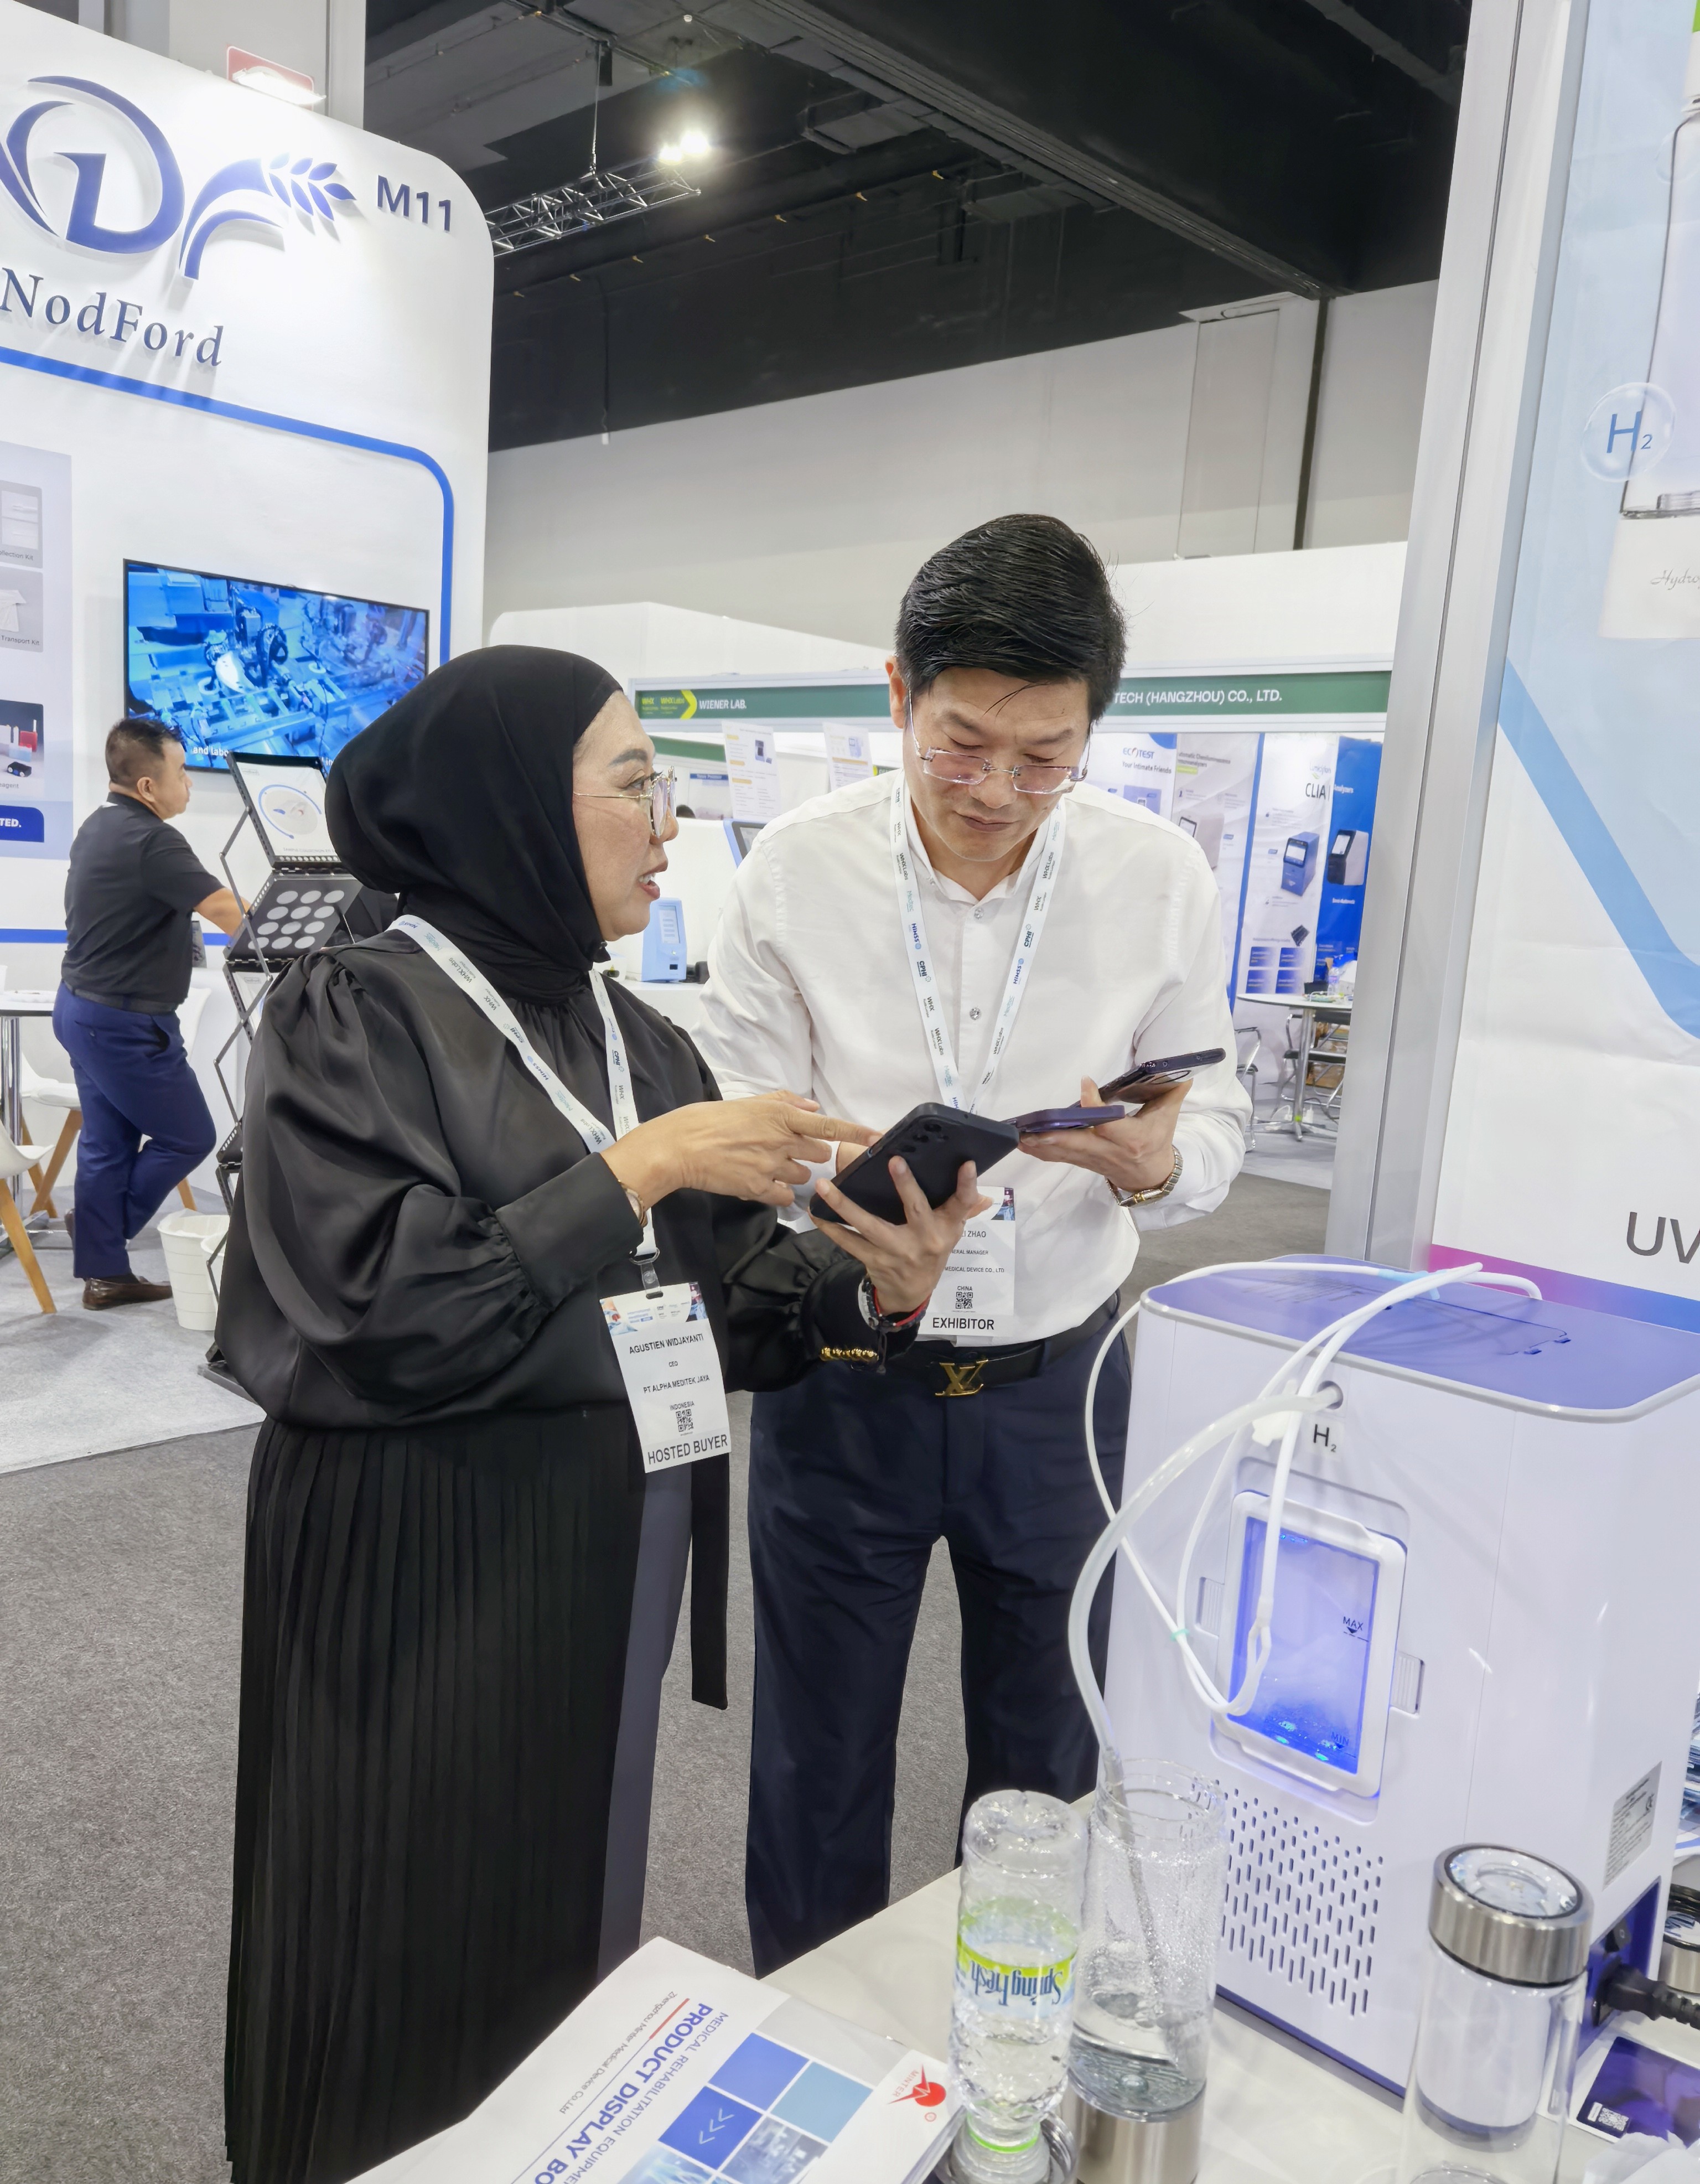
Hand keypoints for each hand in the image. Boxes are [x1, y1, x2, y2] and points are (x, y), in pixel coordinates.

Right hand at [603, 1092, 876, 1210]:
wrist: (680, 1147)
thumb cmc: (709, 1121)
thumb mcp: (747, 1103)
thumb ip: (783, 1102)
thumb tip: (812, 1106)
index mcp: (780, 1116)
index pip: (827, 1125)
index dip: (855, 1133)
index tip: (878, 1138)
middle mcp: (781, 1141)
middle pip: (818, 1155)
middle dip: (808, 1156)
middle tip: (783, 1152)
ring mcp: (772, 1167)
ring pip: (804, 1178)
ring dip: (793, 1175)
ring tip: (765, 1167)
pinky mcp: (759, 1189)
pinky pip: (786, 1197)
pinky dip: (779, 1193)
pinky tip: (760, 1184)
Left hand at [810, 1158, 990, 1315]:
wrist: (912, 1293)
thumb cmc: (932, 1251)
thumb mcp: (951, 1232)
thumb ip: (964, 1210)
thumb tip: (986, 1195)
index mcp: (946, 1228)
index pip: (962, 1205)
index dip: (967, 1186)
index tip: (967, 1164)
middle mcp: (925, 1240)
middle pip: (917, 1210)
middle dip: (907, 1186)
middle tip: (895, 1161)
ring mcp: (898, 1252)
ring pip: (870, 1226)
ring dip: (844, 1205)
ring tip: (824, 1186)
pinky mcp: (875, 1261)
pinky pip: (849, 1243)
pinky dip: (831, 1228)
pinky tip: (817, 1212)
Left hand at [1018, 1076, 1183, 1194]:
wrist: (1151, 1176)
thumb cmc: (1158, 1141)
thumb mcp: (1168, 1117)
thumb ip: (1172, 1093)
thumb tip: (1182, 1072)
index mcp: (1130, 1139)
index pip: (1108, 1122)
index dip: (1095, 1105)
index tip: (1085, 1083)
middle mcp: (1108, 1151)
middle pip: (1076, 1143)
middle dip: (1052, 1136)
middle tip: (1031, 1126)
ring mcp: (1091, 1159)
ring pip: (1062, 1152)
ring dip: (1038, 1144)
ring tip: (1018, 1134)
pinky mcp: (1081, 1162)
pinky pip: (1057, 1157)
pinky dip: (1039, 1150)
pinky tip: (1021, 1142)